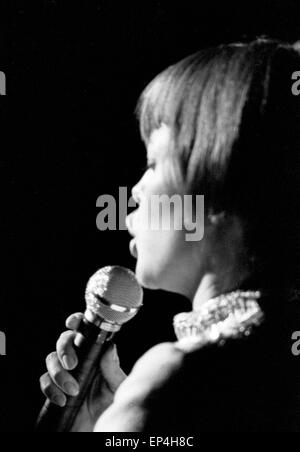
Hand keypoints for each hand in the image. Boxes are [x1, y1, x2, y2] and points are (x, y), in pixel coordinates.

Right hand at [40, 313, 126, 431]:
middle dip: (64, 349)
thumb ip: (113, 370)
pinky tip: (62, 400)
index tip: (72, 323)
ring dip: (58, 373)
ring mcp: (65, 373)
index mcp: (95, 354)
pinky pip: (44, 381)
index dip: (76, 322)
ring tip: (72, 390)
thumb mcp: (117, 388)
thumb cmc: (112, 407)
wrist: (98, 431)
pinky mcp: (54, 389)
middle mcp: (80, 360)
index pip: (84, 331)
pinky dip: (50, 389)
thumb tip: (110, 347)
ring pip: (51, 359)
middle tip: (72, 364)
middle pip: (63, 340)